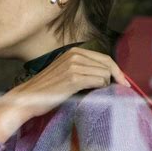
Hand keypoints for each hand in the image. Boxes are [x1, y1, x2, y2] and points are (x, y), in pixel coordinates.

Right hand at [7, 47, 129, 119]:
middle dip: (118, 77)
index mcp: (73, 52)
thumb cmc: (46, 90)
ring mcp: (74, 66)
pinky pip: (98, 81)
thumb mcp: (64, 72)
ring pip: (105, 74)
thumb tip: (104, 76)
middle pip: (108, 64)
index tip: (123, 81)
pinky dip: (101, 88)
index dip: (116, 69)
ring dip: (106, 85)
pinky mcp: (73, 78)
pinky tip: (95, 94)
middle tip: (124, 88)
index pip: (103, 57)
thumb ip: (82, 69)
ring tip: (99, 94)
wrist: (28, 98)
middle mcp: (74, 55)